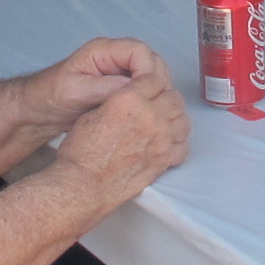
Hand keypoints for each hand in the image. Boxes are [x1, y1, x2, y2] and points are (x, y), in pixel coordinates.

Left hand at [22, 36, 166, 131]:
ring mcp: (122, 72)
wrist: (41, 110)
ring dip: (155, 95)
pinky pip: (147, 90)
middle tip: (149, 109)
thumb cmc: (51, 96)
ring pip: (154, 77)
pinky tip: (145, 118)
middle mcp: (117, 57)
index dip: (147, 73)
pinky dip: (151, 102)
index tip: (142, 96)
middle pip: (153, 62)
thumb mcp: (75, 91)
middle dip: (156, 85)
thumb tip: (134, 89)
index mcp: (104, 50)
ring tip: (147, 116)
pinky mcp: (124, 88)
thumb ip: (104, 87)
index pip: (140, 52)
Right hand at [53, 61, 190, 208]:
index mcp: (129, 100)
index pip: (154, 80)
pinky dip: (177, 144)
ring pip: (183, 121)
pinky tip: (167, 145)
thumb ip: (118, 102)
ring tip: (164, 125)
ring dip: (174, 120)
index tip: (148, 90)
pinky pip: (183, 147)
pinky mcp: (163, 160)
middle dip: (165, 100)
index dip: (150, 84)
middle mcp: (149, 117)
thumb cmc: (81, 153)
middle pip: (174, 98)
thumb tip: (128, 100)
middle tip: (157, 106)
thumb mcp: (93, 114)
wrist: (83, 184)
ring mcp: (160, 139)